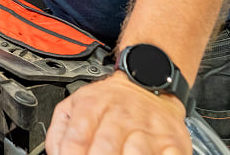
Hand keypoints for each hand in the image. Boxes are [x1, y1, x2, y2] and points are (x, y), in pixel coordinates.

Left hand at [46, 72, 189, 154]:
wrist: (147, 81)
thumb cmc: (109, 101)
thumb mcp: (75, 105)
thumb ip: (60, 132)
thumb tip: (56, 154)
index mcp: (92, 106)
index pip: (76, 139)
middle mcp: (120, 116)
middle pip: (105, 148)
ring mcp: (147, 129)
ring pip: (135, 153)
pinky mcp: (172, 141)